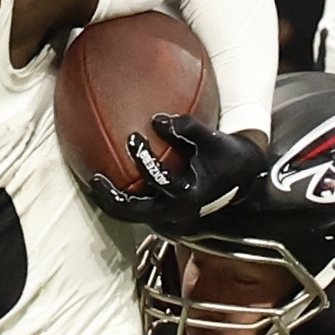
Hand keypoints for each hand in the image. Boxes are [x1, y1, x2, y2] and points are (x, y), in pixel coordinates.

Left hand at [81, 116, 274, 230]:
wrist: (240, 175)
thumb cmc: (226, 154)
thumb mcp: (212, 139)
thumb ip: (187, 127)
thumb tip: (156, 119)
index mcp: (190, 196)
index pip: (162, 182)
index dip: (144, 160)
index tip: (134, 137)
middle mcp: (176, 211)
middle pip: (137, 212)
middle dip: (114, 198)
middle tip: (96, 179)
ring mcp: (168, 213)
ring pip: (132, 215)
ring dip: (111, 202)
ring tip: (94, 183)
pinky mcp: (163, 208)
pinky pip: (135, 207)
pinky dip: (120, 198)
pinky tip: (106, 182)